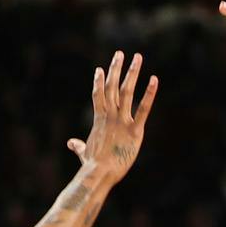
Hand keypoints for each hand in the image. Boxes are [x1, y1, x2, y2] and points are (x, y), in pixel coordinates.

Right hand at [66, 50, 157, 182]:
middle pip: (112, 87)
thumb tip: (71, 143)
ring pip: (126, 91)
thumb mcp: (84, 153)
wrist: (100, 173)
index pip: (98, 95)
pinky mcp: (135, 130)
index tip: (100, 69)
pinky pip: (143, 109)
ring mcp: (122, 121)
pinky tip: (154, 80)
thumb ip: (79, 146)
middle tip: (120, 53)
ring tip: (137, 58)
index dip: (98, 81)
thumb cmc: (92, 166)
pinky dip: (149, 94)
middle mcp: (110, 116)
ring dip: (132, 73)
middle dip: (116, 68)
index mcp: (99, 120)